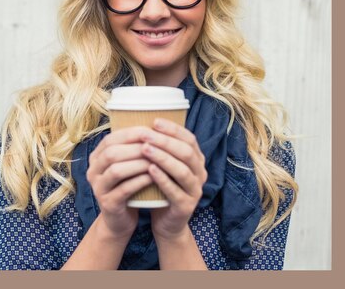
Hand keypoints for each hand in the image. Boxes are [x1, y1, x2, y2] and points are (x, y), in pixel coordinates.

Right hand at [86, 127, 156, 239]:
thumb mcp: (128, 164)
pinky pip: (123, 189)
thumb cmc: (129, 184)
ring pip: (116, 170)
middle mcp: (93, 171)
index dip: (132, 133)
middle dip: (136, 147)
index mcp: (97, 157)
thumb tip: (156, 123)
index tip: (152, 130)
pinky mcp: (108, 204)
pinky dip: (140, 181)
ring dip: (139, 163)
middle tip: (157, 145)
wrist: (121, 219)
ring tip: (157, 160)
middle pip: (112, 153)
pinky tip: (154, 176)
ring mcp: (98, 188)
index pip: (111, 138)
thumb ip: (134, 147)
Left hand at [141, 118, 206, 241]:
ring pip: (182, 170)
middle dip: (165, 141)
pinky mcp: (187, 206)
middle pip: (186, 152)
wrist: (167, 223)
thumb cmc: (162, 189)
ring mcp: (196, 190)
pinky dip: (162, 178)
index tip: (154, 121)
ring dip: (163, 158)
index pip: (189, 139)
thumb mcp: (165, 166)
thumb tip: (144, 123)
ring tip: (145, 149)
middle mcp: (200, 173)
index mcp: (197, 160)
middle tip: (146, 134)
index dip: (173, 129)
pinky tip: (150, 170)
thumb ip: (163, 149)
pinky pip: (175, 190)